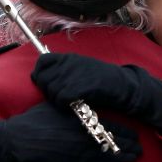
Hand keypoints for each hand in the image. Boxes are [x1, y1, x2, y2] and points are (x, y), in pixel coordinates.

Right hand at [0, 102, 140, 161]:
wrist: (21, 140)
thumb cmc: (39, 119)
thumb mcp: (59, 105)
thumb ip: (75, 103)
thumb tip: (85, 93)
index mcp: (84, 121)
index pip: (112, 127)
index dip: (126, 133)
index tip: (137, 135)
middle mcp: (85, 137)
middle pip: (114, 143)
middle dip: (129, 146)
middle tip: (140, 148)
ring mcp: (80, 153)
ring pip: (107, 156)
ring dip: (123, 157)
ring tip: (134, 158)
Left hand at [32, 53, 161, 139]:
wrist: (122, 85)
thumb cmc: (102, 80)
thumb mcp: (81, 68)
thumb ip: (64, 69)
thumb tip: (43, 74)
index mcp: (69, 57)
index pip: (41, 62)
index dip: (40, 75)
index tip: (47, 83)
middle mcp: (69, 63)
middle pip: (42, 79)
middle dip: (48, 90)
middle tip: (60, 97)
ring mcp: (73, 74)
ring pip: (51, 91)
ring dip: (57, 100)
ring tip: (70, 102)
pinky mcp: (79, 86)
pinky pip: (61, 98)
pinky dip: (65, 105)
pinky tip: (74, 105)